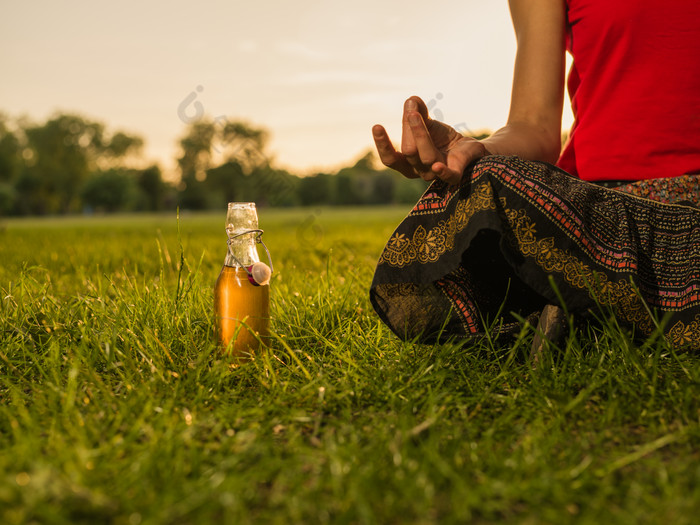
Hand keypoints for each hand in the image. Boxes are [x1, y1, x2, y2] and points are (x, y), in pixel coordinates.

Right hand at [372, 96, 487, 184]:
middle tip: (411, 111)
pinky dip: (441, 172)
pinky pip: (447, 176)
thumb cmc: (442, 138)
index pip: (390, 159)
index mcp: (407, 163)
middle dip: (408, 129)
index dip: (383, 145)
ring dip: (420, 134)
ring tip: (416, 115)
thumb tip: (411, 100)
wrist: (467, 146)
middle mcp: (418, 170)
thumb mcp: (427, 123)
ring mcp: (435, 174)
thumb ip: (418, 112)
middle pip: (409, 151)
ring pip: (425, 157)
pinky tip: (437, 165)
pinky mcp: (454, 174)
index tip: (377, 126)